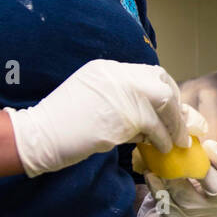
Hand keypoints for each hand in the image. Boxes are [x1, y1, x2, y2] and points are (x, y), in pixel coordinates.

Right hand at [4, 60, 188, 177]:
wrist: (37, 135)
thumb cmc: (59, 124)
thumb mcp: (90, 97)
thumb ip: (117, 98)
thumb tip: (150, 114)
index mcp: (107, 69)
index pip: (149, 73)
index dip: (166, 91)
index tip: (171, 109)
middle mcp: (116, 76)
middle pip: (162, 82)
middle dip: (175, 105)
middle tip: (180, 125)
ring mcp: (120, 94)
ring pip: (163, 104)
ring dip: (173, 125)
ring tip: (176, 142)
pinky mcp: (122, 117)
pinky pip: (153, 127)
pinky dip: (162, 138)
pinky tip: (161, 148)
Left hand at [136, 128, 216, 216]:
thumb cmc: (190, 193)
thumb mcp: (204, 178)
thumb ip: (205, 158)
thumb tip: (193, 127)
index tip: (210, 146)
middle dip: (202, 167)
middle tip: (184, 150)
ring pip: (185, 194)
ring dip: (171, 172)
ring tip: (160, 156)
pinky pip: (164, 201)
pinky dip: (155, 185)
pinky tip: (150, 174)